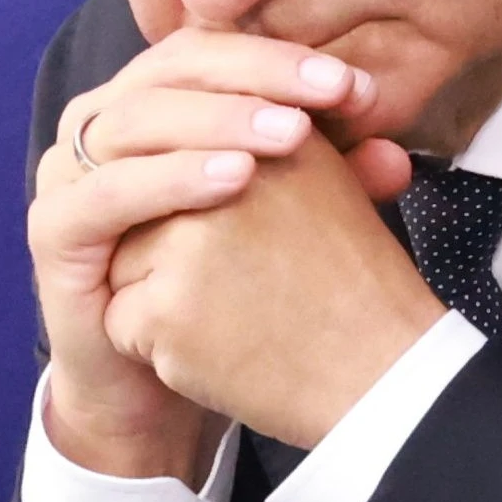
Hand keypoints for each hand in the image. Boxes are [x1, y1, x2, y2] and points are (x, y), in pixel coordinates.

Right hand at [27, 28, 412, 483]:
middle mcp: (101, 123)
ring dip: (220, 120)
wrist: (154, 391)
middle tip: (331, 93)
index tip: (358, 86)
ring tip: (292, 135)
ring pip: (139, 119)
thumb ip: (331, 183)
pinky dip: (171, 178)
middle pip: (173, 69)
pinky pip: (108, 191)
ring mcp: (67, 173)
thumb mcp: (282, 222)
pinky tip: (233, 180)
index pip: (211, 50)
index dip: (282, 57)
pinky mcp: (52, 229)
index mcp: (150, 102)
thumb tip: (397, 153)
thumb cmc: (219, 291)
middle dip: (259, 75)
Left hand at [102, 130, 444, 449]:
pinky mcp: (165, 307)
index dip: (201, 214)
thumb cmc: (351, 288)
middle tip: (246, 285)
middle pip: (146, 208)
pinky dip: (157, 347)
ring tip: (238, 316)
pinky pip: (121, 321)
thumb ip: (259, 142)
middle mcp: (224, 174)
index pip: (180, 160)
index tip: (251, 246)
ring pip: (123, 264)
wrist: (380, 377)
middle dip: (172, 250)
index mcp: (264, 134)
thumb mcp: (324, 186)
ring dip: (161, 296)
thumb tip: (199, 124)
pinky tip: (221, 352)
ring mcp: (188, 242)